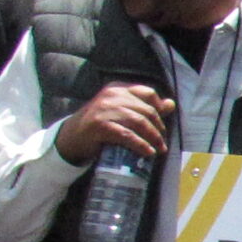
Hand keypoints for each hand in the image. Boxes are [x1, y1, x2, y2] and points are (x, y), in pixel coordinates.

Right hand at [53, 82, 173, 164]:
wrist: (71, 137)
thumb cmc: (99, 124)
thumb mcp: (120, 111)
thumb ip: (143, 106)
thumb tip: (171, 104)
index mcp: (117, 88)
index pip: (147, 92)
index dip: (159, 108)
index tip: (162, 124)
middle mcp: (112, 96)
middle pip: (146, 110)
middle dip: (158, 128)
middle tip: (162, 142)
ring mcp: (105, 110)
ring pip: (139, 122)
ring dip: (153, 138)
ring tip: (158, 149)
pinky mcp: (101, 126)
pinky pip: (127, 135)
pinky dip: (140, 145)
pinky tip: (148, 152)